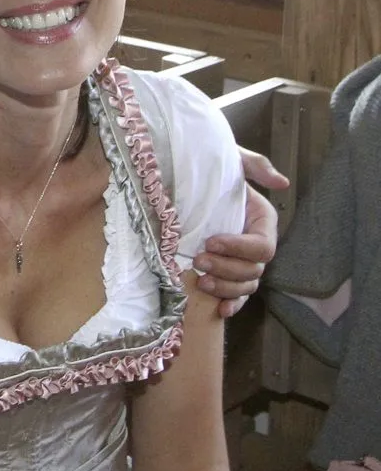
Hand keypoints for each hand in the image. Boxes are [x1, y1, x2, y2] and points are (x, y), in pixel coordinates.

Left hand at [194, 148, 287, 317]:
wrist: (188, 178)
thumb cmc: (210, 167)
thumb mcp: (232, 159)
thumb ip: (255, 166)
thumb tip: (281, 182)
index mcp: (262, 220)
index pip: (261, 245)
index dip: (239, 248)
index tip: (211, 241)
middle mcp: (255, 243)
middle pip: (254, 269)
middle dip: (227, 268)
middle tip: (198, 260)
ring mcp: (243, 260)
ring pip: (246, 285)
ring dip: (226, 288)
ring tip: (201, 281)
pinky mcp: (228, 272)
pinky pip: (238, 296)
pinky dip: (232, 304)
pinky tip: (220, 310)